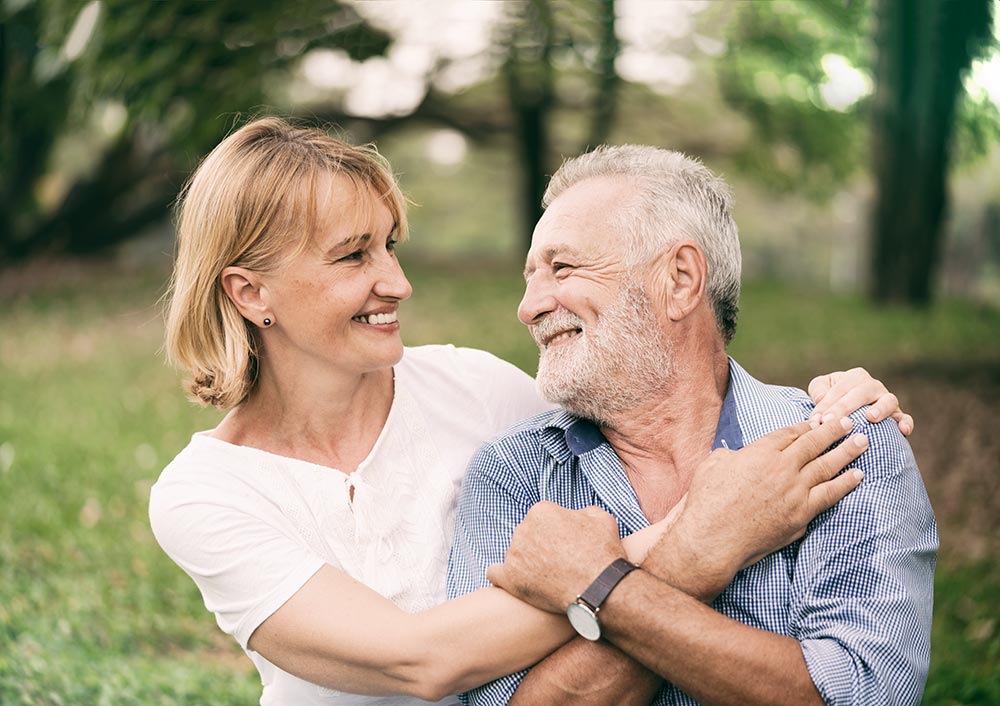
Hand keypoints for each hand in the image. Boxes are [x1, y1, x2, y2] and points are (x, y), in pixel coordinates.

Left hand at [488, 503, 624, 613]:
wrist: (600, 588)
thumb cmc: (603, 553)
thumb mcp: (601, 518)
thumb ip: (581, 512)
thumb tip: (574, 516)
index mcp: (542, 511)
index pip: (543, 519)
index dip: (556, 531)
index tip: (567, 545)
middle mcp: (523, 528)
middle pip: (528, 535)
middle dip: (541, 546)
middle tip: (559, 563)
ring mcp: (514, 554)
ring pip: (516, 554)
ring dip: (527, 562)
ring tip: (548, 578)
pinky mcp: (510, 578)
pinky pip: (495, 573)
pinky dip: (503, 576)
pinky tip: (514, 581)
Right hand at [660, 417, 866, 593]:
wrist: (713, 538)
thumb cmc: (706, 501)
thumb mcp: (712, 465)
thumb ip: (730, 455)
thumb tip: (738, 456)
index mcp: (760, 452)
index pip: (789, 433)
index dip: (805, 425)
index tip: (817, 420)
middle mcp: (782, 468)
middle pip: (814, 444)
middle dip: (834, 430)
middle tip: (850, 421)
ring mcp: (795, 492)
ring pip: (827, 466)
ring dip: (847, 452)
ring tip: (863, 442)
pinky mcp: (800, 516)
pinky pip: (830, 496)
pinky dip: (845, 484)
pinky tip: (858, 475)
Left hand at [807, 367, 912, 434]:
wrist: (849, 410)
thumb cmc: (831, 397)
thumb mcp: (821, 388)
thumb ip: (818, 389)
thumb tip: (819, 399)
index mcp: (854, 377)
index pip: (839, 389)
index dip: (826, 404)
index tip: (816, 419)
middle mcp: (873, 386)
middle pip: (860, 393)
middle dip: (844, 407)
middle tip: (830, 421)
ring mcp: (887, 400)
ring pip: (888, 401)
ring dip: (880, 408)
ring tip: (870, 417)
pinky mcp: (898, 415)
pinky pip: (905, 417)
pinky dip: (906, 422)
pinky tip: (903, 430)